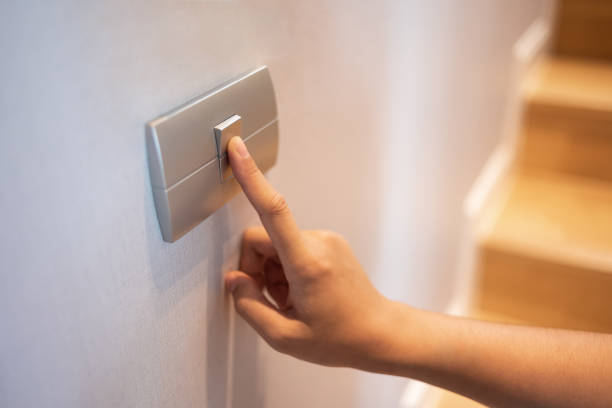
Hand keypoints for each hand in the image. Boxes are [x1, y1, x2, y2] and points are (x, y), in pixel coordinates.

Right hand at [224, 137, 395, 367]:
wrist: (380, 333)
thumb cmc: (341, 338)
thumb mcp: (286, 338)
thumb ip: (250, 307)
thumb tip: (234, 279)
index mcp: (307, 263)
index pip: (273, 210)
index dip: (251, 178)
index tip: (238, 150)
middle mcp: (319, 242)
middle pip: (263, 238)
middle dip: (256, 268)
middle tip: (271, 300)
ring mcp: (327, 240)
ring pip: (276, 244)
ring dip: (272, 272)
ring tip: (291, 301)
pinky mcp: (329, 242)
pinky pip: (292, 246)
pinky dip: (286, 269)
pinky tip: (299, 294)